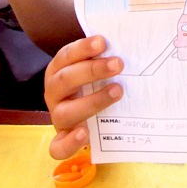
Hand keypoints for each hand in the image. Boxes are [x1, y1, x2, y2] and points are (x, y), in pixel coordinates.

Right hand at [45, 35, 124, 159]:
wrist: (85, 119)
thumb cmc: (94, 86)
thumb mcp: (96, 70)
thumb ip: (106, 60)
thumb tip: (131, 45)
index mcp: (59, 70)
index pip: (67, 56)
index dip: (83, 48)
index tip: (102, 41)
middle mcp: (54, 92)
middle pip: (66, 79)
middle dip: (92, 70)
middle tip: (118, 64)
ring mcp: (57, 116)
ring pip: (66, 111)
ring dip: (93, 100)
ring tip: (117, 91)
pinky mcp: (62, 139)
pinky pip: (58, 145)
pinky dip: (70, 141)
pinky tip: (85, 134)